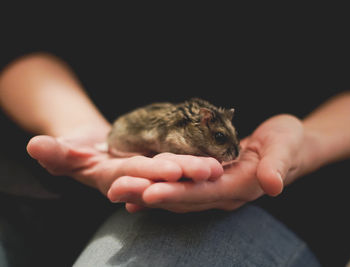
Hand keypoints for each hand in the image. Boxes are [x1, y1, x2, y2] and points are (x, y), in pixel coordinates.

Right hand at [26, 125, 223, 206]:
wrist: (95, 151)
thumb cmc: (77, 151)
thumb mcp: (63, 151)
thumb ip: (54, 153)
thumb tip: (37, 146)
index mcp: (113, 179)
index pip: (133, 176)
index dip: (151, 174)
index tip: (171, 170)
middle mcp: (136, 181)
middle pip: (162, 176)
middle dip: (186, 174)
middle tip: (209, 170)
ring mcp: (151, 174)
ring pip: (176, 171)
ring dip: (196, 170)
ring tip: (219, 166)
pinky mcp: (162, 165)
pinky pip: (180, 164)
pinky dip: (196, 162)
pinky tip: (218, 160)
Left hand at [118, 114, 313, 212]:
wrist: (290, 145)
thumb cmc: (289, 141)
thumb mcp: (286, 146)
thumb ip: (278, 165)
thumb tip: (273, 186)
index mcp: (240, 186)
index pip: (204, 193)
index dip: (177, 193)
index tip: (148, 193)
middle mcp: (223, 193)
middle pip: (182, 197)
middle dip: (149, 195)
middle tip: (116, 189)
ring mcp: (214, 188)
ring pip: (176, 194)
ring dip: (146, 193)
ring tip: (116, 189)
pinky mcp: (208, 180)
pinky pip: (179, 186)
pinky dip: (157, 189)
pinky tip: (135, 192)